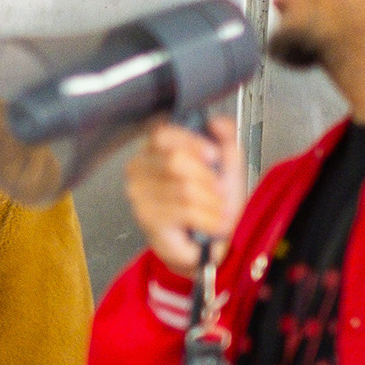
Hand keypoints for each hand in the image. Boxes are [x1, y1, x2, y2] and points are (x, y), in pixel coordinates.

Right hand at [124, 117, 245, 275]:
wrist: (207, 241)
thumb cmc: (211, 202)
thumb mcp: (225, 164)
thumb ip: (225, 137)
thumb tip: (217, 122)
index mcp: (154, 150)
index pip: (162, 135)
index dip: (192, 143)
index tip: (213, 156)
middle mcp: (139, 169)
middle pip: (174, 161)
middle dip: (207, 178)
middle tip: (220, 191)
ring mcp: (139, 195)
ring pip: (183, 189)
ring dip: (212, 203)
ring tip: (219, 211)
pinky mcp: (147, 219)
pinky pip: (185, 212)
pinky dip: (208, 219)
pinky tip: (213, 224)